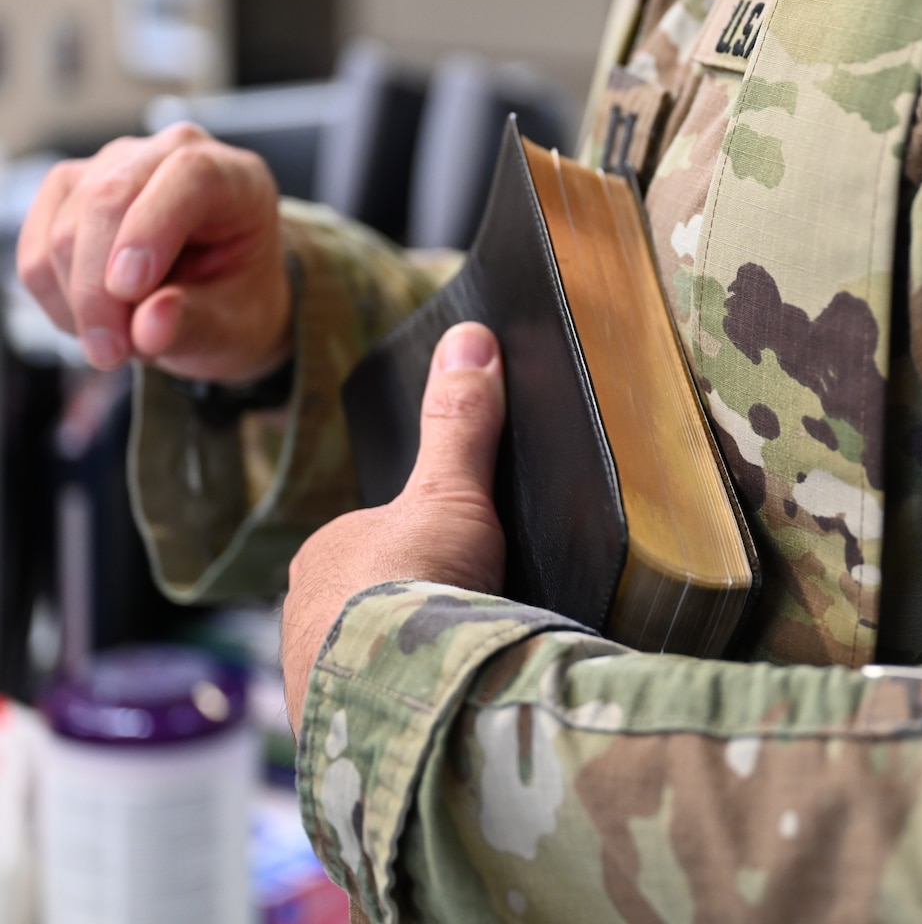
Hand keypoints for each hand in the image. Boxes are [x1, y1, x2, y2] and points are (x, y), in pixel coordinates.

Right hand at [17, 121, 290, 383]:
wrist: (215, 300)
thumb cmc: (237, 303)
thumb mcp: (237, 326)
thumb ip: (197, 324)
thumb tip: (150, 327)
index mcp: (236, 178)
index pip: (189, 175)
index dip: (151, 229)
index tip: (129, 290)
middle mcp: (170, 156)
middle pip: (108, 200)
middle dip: (99, 288)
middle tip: (113, 353)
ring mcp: (111, 166)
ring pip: (63, 229)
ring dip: (80, 302)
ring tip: (122, 342)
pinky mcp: (67, 192)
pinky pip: (36, 250)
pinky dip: (57, 299)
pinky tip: (94, 322)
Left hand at [280, 322, 506, 733]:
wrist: (396, 692)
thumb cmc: (414, 584)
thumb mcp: (452, 491)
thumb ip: (461, 422)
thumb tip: (470, 336)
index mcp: (325, 553)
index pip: (375, 544)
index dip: (424, 553)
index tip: (463, 571)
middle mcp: (300, 615)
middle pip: (367, 606)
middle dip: (409, 617)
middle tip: (466, 625)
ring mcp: (308, 680)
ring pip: (363, 663)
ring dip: (402, 671)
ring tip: (455, 676)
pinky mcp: (328, 735)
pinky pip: (368, 716)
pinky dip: (399, 714)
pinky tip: (437, 715)